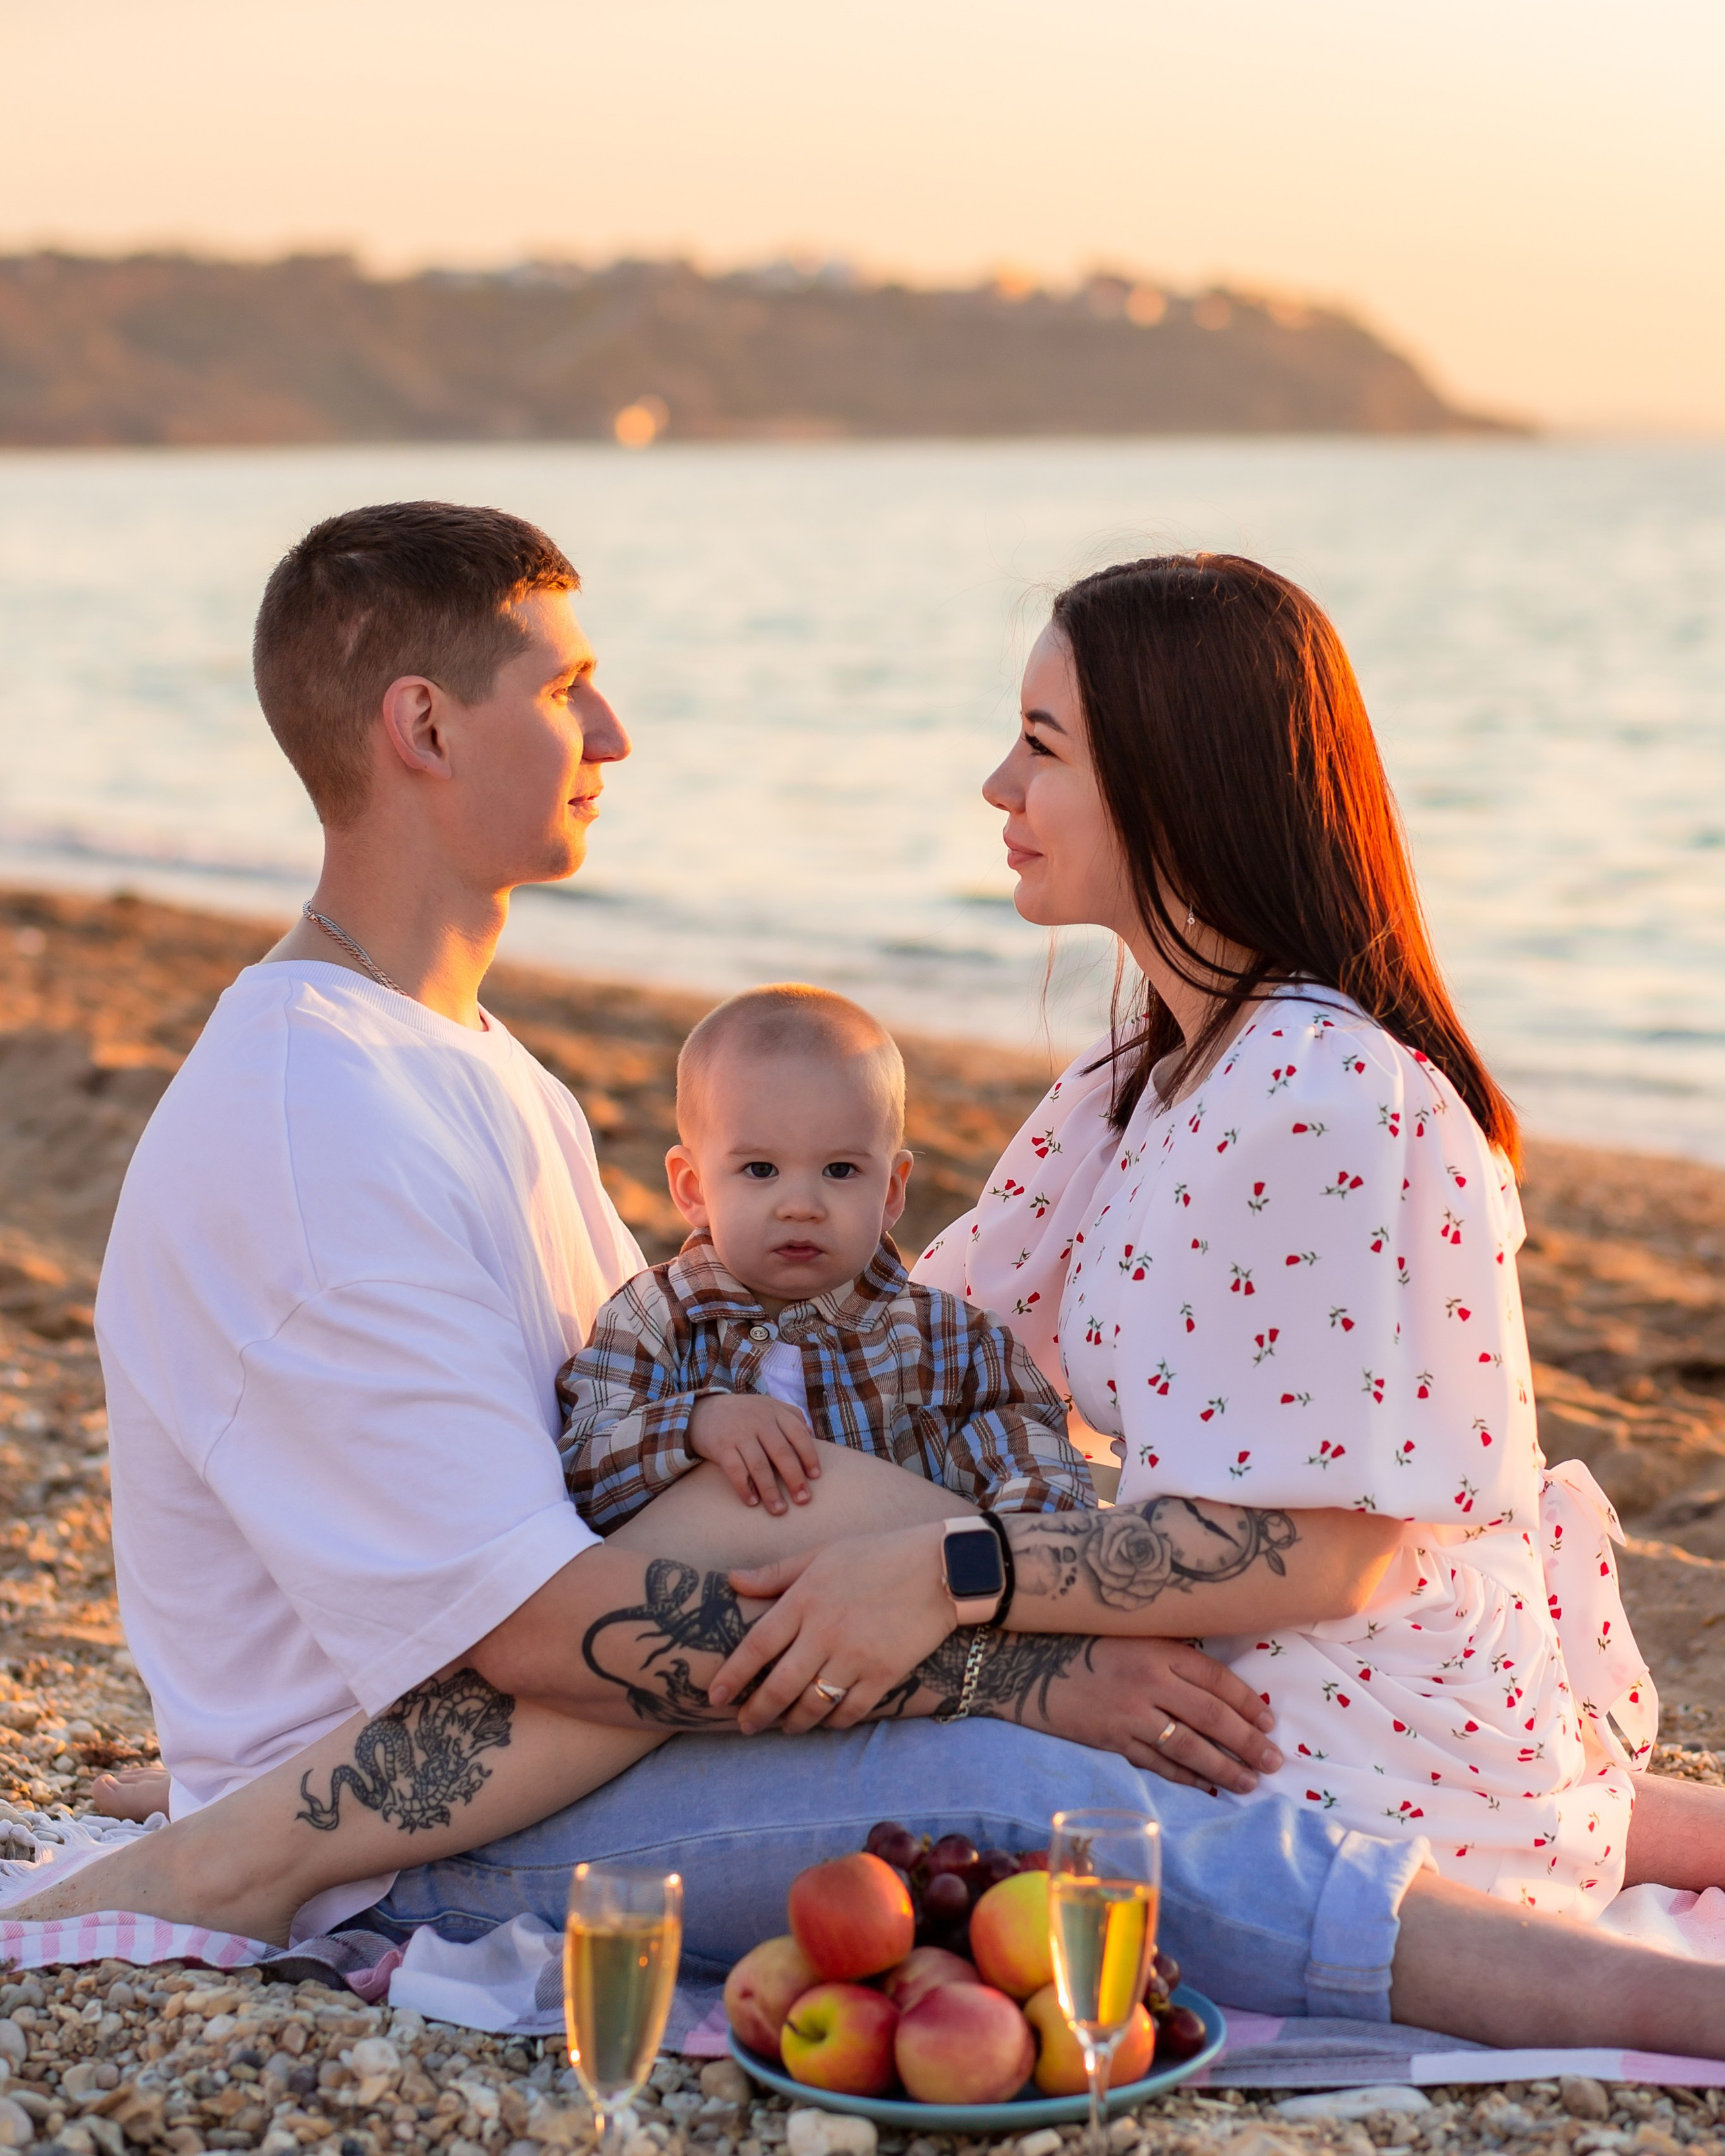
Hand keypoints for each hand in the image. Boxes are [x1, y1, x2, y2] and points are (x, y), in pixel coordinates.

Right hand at [687, 1393, 822, 1515]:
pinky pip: (736, 1471)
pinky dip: (745, 1489)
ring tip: (779, 1510)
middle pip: (781, 1452)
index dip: (809, 1456)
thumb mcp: (768, 1406)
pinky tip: (753, 1502)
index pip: (798, 1434)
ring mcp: (739, 1433)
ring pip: (759, 1466)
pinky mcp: (721, 1447)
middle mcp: (758, 1420)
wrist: (702, 1412)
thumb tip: (812, 1435)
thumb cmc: (744, 1414)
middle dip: (794, 1479)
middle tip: (804, 1500)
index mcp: (774, 1411)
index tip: (816, 1477)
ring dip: (771, 1491)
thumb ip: (790, 1416)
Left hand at [708, 1523, 953, 1733]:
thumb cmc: (877, 1555)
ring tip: (784, 1727)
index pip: (756, 1646)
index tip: (714, 1697)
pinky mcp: (884, 1674)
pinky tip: (825, 1720)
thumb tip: (731, 1581)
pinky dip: (833, 1722)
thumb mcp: (822, 1553)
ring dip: (792, 1723)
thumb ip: (776, 1573)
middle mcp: (825, 1631)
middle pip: (778, 1686)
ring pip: (812, 1706)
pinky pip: (850, 1711)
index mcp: (805, 1599)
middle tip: (745, 1725)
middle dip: (756, 1712)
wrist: (940, 1568)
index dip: (731, 1677)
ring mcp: (856, 1656)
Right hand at [1034, 1634, 1282, 1794]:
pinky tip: (1207, 1788)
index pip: (1215, 1678)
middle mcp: (1147, 1681)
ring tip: (1250, 1782)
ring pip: (1188, 1747)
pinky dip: (1185, 1778)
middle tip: (1274, 1761)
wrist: (1025, 1665)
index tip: (1269, 1720)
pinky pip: (1157, 1764)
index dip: (1247, 1701)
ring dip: (1224, 1767)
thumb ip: (1170, 1657)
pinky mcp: (1110, 1741)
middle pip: (1211, 1716)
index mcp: (1156, 1649)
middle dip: (1247, 1742)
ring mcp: (1128, 1715)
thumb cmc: (1083, 1644)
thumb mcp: (1131, 1635)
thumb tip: (1219, 1688)